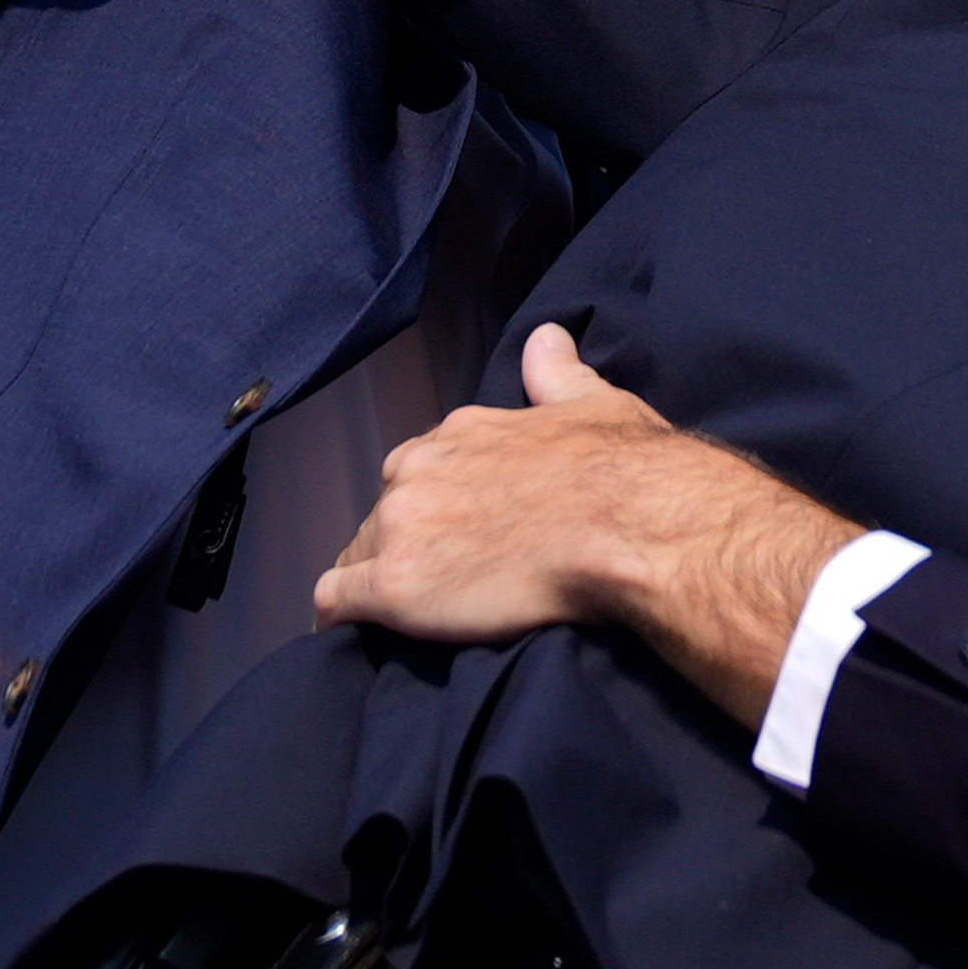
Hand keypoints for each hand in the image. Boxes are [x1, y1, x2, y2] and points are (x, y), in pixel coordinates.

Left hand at [313, 323, 860, 719]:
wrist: (631, 528)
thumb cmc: (624, 470)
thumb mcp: (595, 404)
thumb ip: (556, 374)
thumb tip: (546, 336)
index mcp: (459, 433)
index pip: (419, 469)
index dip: (436, 503)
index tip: (459, 528)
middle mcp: (417, 469)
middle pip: (386, 511)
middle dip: (407, 539)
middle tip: (447, 574)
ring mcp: (400, 526)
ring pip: (358, 554)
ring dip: (377, 578)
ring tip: (411, 611)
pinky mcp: (393, 586)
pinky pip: (337, 600)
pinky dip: (342, 615)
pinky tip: (355, 632)